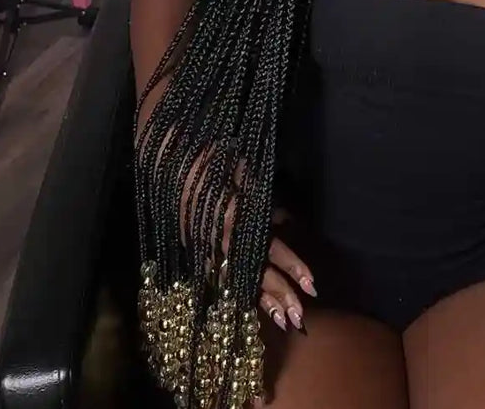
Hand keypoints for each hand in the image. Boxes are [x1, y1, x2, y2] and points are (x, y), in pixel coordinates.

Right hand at [177, 151, 316, 334]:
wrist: (173, 166)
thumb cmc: (213, 163)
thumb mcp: (246, 177)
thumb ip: (264, 203)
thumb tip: (282, 220)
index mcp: (239, 221)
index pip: (271, 249)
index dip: (292, 267)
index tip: (311, 284)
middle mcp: (225, 242)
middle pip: (257, 274)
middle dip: (280, 296)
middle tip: (300, 317)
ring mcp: (209, 250)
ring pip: (240, 282)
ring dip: (262, 302)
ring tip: (282, 321)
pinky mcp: (197, 253)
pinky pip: (220, 278)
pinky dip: (236, 293)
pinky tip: (249, 308)